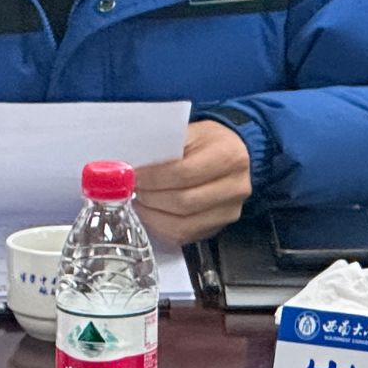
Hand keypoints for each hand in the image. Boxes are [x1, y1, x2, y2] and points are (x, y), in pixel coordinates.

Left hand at [133, 120, 252, 246]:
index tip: (134, 174)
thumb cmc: (208, 141)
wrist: (233, 155)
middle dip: (150, 197)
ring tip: (139, 202)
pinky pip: (185, 236)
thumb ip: (165, 145)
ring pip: (183, 225)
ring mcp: (230, 211)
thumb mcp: (191, 131)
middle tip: (132, 189)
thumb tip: (132, 164)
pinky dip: (162, 227)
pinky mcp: (220, 227)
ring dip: (153, 215)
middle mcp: (235, 187)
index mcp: (229, 156)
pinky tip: (151, 213)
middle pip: (183, 202)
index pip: (184, 173)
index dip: (153, 177)